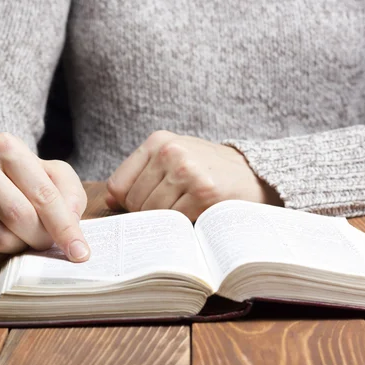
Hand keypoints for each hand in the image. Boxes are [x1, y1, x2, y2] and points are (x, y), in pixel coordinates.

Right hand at [0, 133, 89, 265]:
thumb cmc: (28, 178)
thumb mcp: (56, 176)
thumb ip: (70, 195)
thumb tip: (70, 225)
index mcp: (6, 146)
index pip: (43, 196)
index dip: (65, 228)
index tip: (81, 254)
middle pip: (18, 218)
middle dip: (41, 238)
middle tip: (48, 241)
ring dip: (21, 248)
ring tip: (25, 237)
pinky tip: (5, 242)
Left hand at [106, 130, 281, 219]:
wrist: (254, 174)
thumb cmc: (208, 169)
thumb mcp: (173, 160)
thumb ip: (141, 175)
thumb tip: (110, 201)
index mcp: (158, 141)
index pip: (118, 185)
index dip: (127, 204)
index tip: (143, 207)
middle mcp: (170, 152)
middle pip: (134, 202)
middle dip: (148, 214)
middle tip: (171, 209)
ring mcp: (187, 171)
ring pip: (152, 213)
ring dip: (166, 220)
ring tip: (185, 208)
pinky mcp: (203, 192)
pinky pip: (175, 220)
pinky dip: (183, 224)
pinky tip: (197, 212)